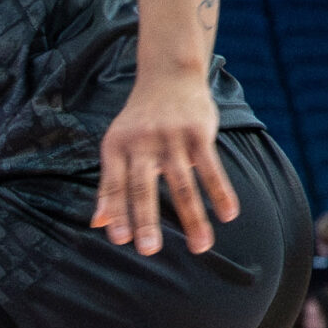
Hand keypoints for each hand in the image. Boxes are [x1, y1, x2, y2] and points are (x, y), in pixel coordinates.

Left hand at [92, 70, 240, 255]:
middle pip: (143, 188)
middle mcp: (140, 144)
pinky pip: (211, 168)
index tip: (120, 239)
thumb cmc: (139, 121)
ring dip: (192, 219)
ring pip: (182, 185)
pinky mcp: (198, 133)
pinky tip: (228, 214)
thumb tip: (99, 225)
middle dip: (146, 221)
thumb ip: (110, 185)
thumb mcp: (117, 146)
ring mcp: (171, 138)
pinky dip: (220, 192)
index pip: (113, 185)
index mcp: (115, 148)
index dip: (115, 212)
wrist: (168, 76)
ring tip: (201, 247)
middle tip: (149, 250)